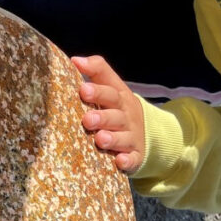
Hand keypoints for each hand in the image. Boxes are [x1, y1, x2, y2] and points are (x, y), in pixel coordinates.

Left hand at [72, 55, 145, 173]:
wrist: (145, 134)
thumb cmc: (117, 110)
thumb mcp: (112, 90)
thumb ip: (97, 72)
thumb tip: (74, 60)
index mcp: (119, 98)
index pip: (110, 90)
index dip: (98, 89)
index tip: (83, 89)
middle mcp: (126, 116)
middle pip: (115, 114)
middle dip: (102, 116)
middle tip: (87, 119)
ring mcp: (132, 136)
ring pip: (122, 137)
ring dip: (112, 138)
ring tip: (100, 139)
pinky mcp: (135, 155)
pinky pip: (132, 159)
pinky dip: (127, 160)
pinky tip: (119, 161)